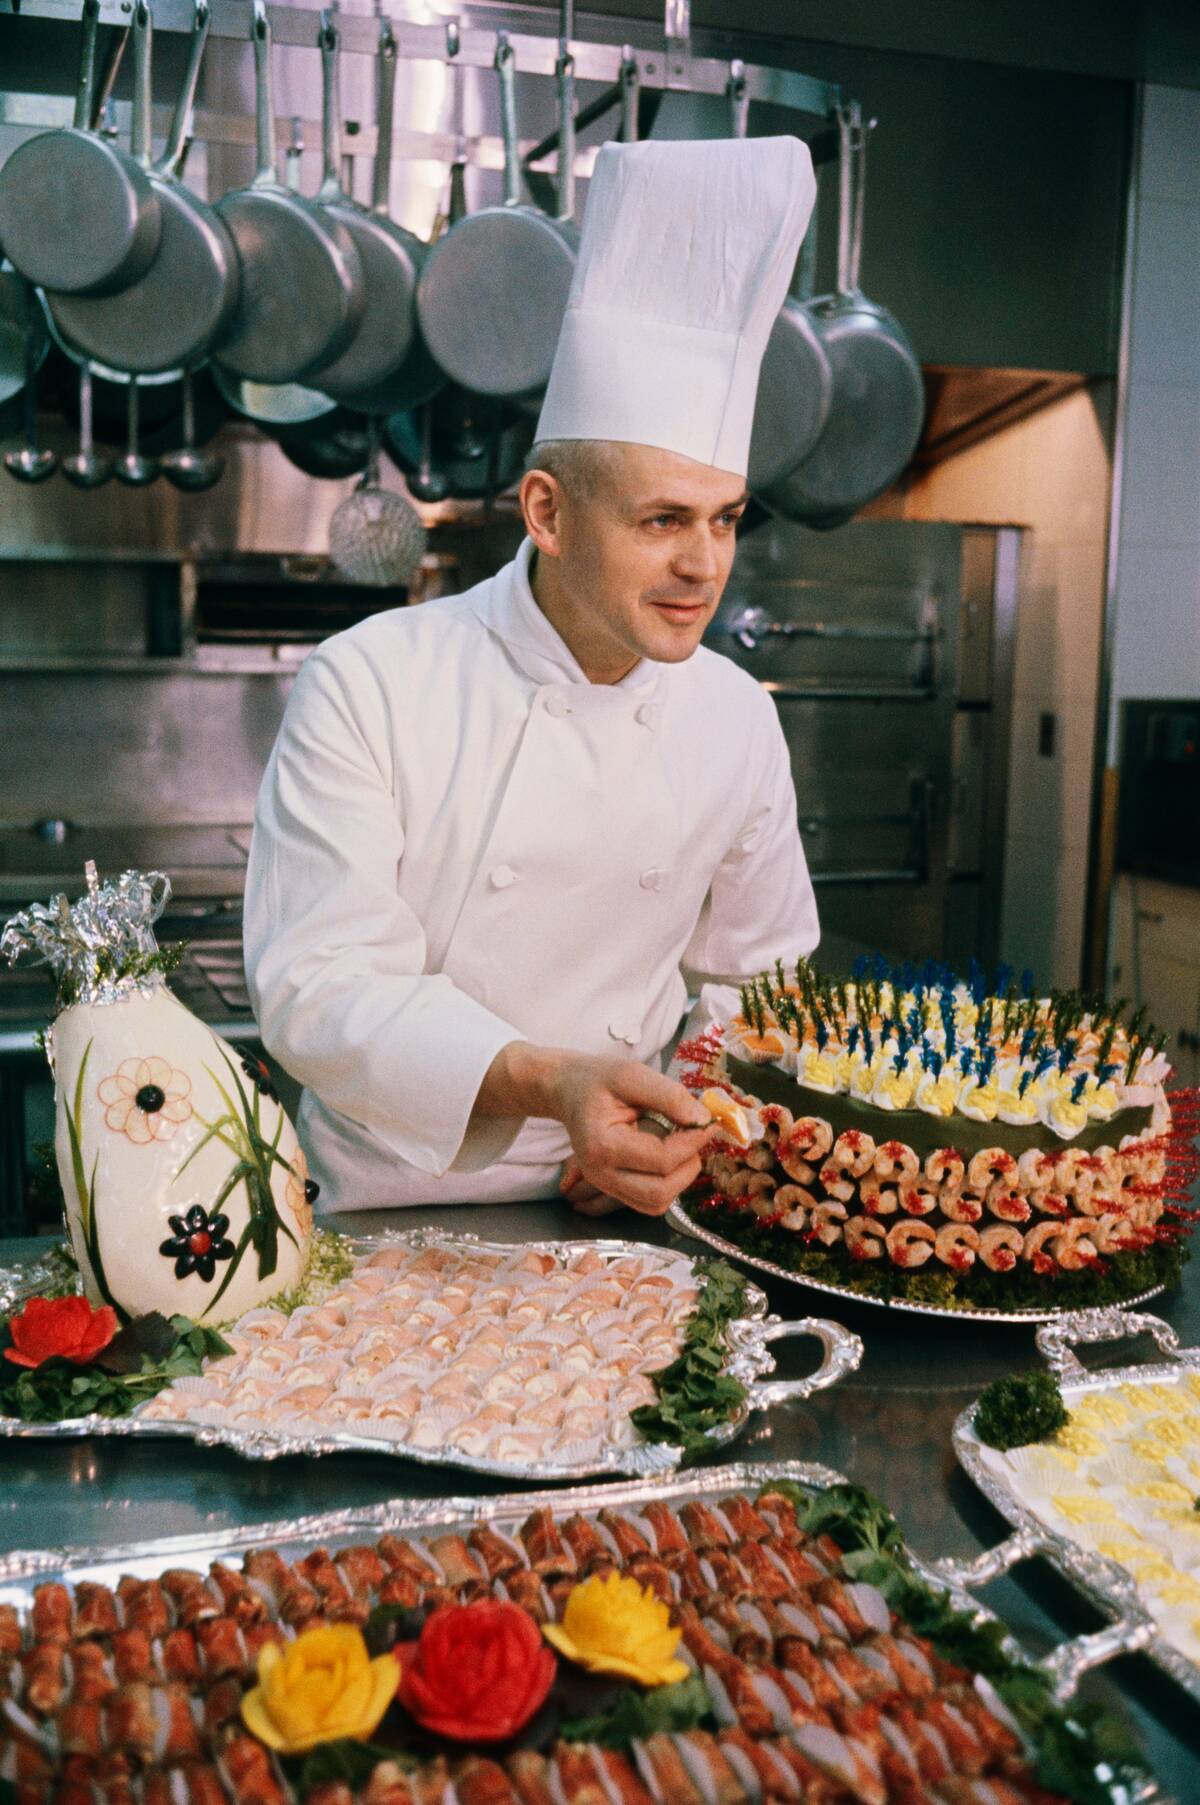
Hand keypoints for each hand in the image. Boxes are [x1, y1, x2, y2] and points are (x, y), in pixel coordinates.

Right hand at [549, 1056, 710, 1216]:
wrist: (569, 1090)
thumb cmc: (598, 1080)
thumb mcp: (632, 1074)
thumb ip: (669, 1096)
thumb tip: (702, 1119)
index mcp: (601, 1145)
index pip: (661, 1159)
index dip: (692, 1142)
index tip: (707, 1121)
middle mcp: (599, 1173)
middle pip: (659, 1191)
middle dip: (689, 1165)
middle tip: (697, 1136)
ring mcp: (604, 1185)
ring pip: (656, 1203)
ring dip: (681, 1178)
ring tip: (685, 1146)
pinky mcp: (612, 1189)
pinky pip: (649, 1202)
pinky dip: (669, 1185)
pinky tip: (672, 1157)